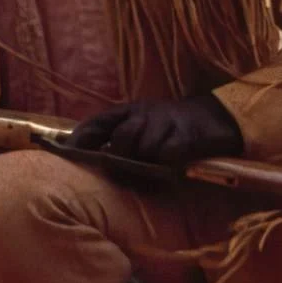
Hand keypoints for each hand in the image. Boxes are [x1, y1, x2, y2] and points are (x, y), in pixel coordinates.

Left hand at [66, 94, 244, 166]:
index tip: (68, 155)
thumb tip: (83, 156)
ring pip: (145, 149)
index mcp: (129, 111)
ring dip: (146, 163)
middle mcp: (145, 114)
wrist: (214, 119)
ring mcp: (166, 124)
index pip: (97, 124)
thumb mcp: (139, 124)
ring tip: (154, 167)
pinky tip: (171, 167)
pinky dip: (167, 165)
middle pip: (123, 138)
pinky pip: (168, 156)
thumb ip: (113, 138)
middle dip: (121, 158)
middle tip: (126, 171)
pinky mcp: (186, 137)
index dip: (81, 140)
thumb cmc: (170, 126)